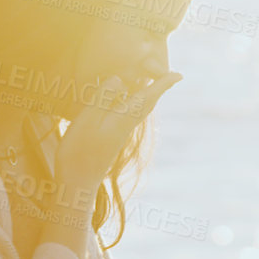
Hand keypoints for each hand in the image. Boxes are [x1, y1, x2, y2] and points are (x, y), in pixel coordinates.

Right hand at [52, 57, 180, 213]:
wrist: (78, 182)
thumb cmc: (79, 150)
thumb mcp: (89, 119)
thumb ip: (104, 97)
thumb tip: (120, 79)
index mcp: (124, 118)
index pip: (149, 96)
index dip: (163, 84)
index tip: (179, 75)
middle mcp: (126, 125)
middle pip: (147, 103)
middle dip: (157, 88)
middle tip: (169, 75)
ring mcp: (120, 133)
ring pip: (138, 109)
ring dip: (145, 95)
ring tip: (148, 82)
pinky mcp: (112, 139)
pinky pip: (127, 115)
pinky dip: (130, 104)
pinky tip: (123, 102)